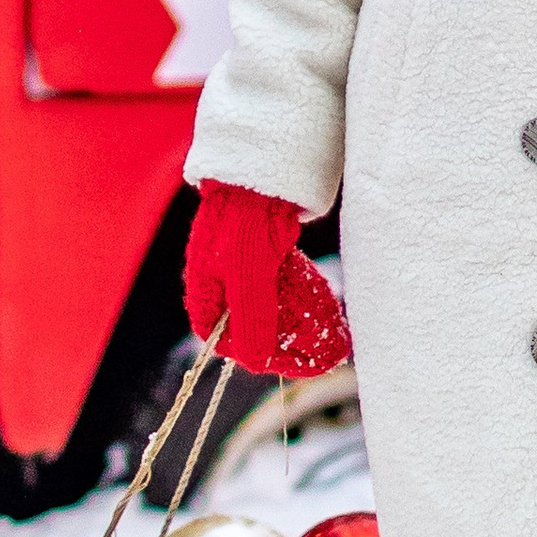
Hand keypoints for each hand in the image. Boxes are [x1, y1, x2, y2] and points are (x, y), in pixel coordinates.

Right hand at [183, 182, 352, 381]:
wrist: (263, 171)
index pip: (220, 337)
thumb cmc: (246, 220)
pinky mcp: (268, 253)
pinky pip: (285, 286)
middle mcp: (223, 281)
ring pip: (272, 307)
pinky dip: (304, 299)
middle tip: (318, 356)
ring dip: (299, 324)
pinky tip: (328, 309)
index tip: (282, 362)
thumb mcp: (249, 275)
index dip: (249, 353)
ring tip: (331, 337)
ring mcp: (246, 267)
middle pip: (250, 325)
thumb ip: (252, 319)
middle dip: (284, 342)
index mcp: (205, 288)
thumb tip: (257, 365)